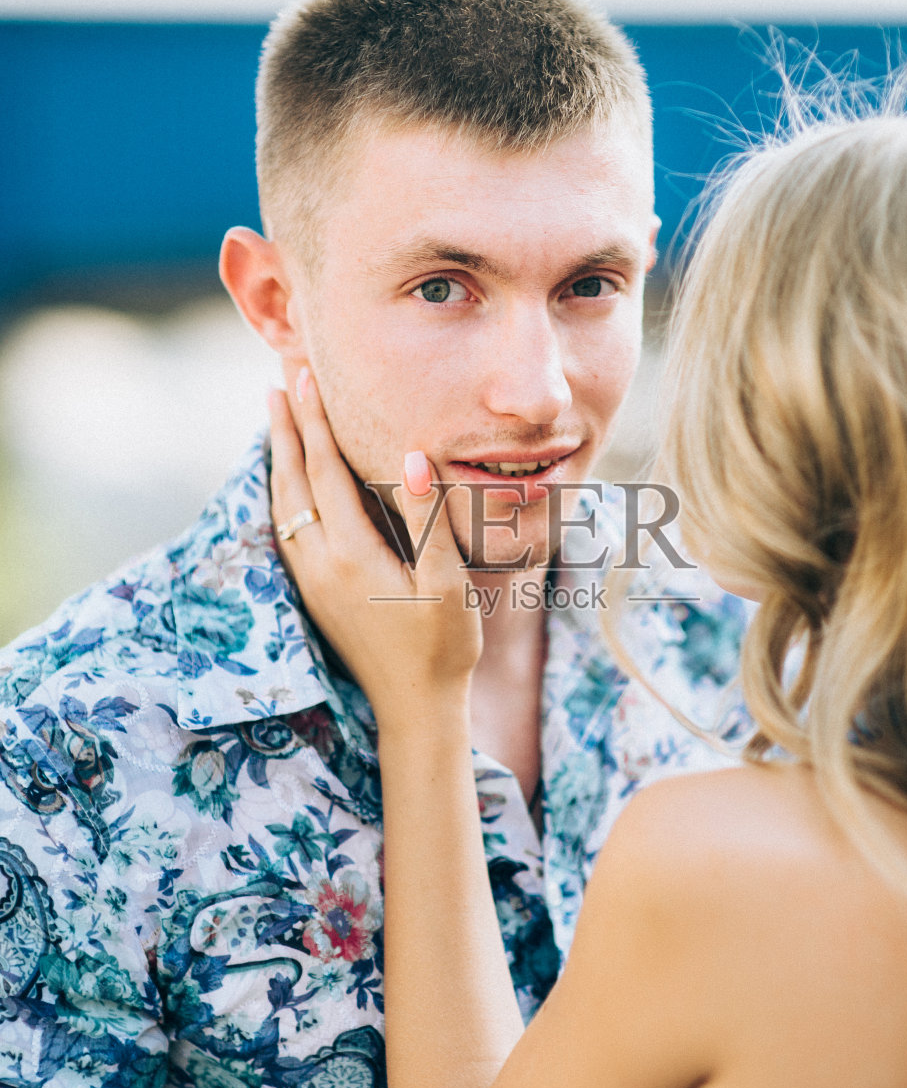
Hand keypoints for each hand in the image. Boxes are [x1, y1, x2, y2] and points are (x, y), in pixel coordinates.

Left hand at [268, 372, 481, 728]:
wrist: (414, 708)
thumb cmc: (444, 646)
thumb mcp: (447, 581)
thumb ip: (427, 517)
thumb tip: (411, 456)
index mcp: (350, 554)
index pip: (323, 471)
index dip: (314, 422)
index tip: (305, 379)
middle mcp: (319, 564)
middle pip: (291, 481)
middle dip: (286, 429)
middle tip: (279, 382)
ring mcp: (311, 582)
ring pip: (282, 506)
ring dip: (278, 458)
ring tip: (277, 421)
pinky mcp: (314, 595)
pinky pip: (286, 529)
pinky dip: (282, 492)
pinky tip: (287, 484)